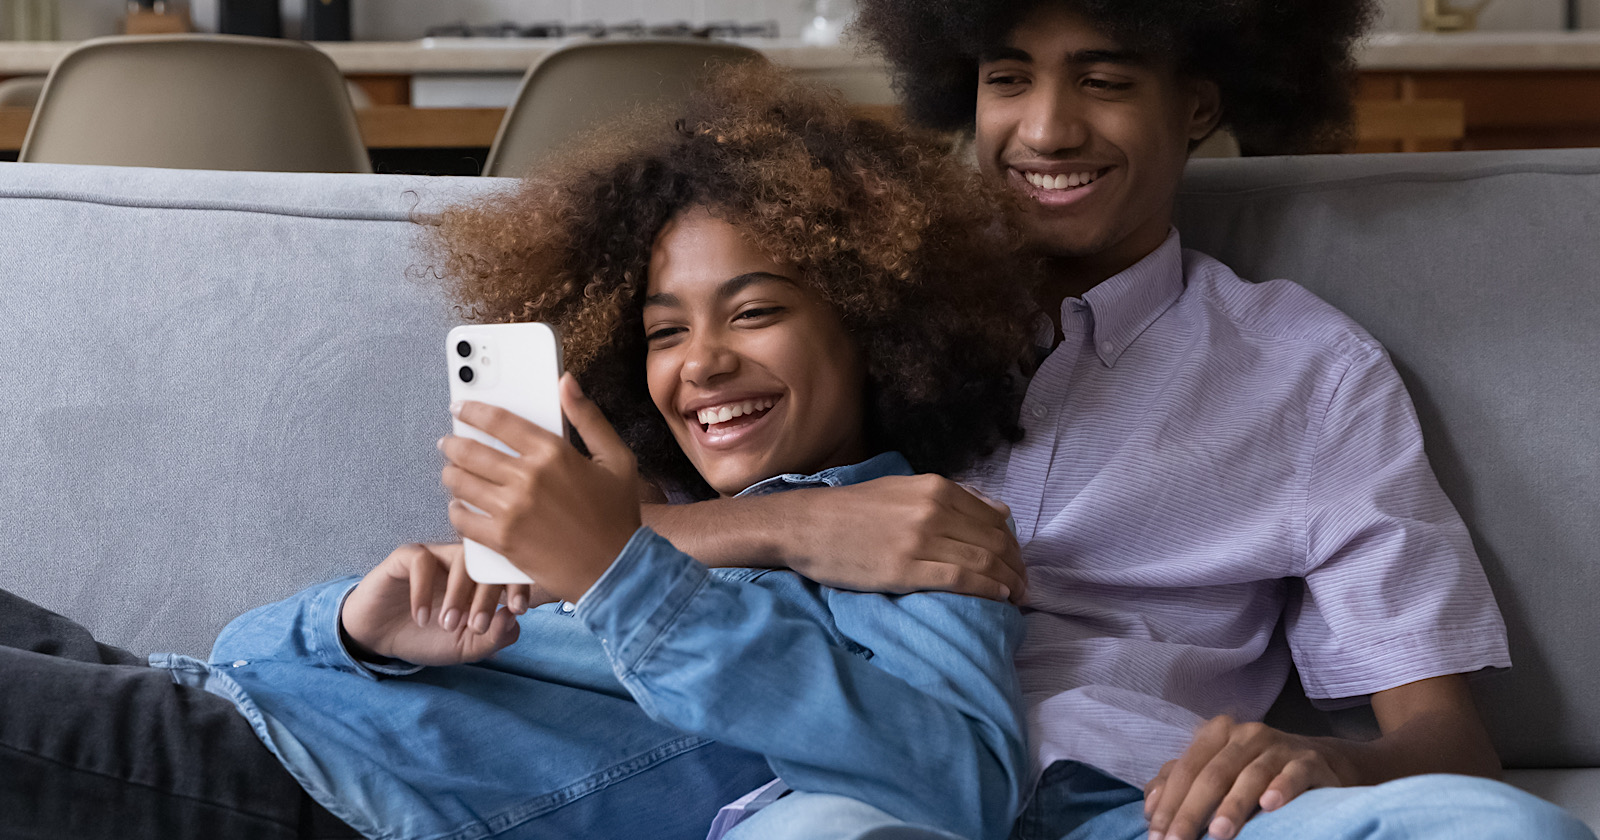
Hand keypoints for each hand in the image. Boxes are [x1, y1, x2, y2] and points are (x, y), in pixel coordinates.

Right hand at [340, 542, 553, 666]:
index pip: (510, 571)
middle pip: (489, 562)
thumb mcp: (464, 647)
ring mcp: (437, 556)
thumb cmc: (427, 637)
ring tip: (447, 625)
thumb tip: (513, 619)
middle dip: (487, 596)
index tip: (518, 610)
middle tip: (476, 627)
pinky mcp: (407, 556)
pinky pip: (422, 562)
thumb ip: (492, 637)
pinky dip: (424, 591)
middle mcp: (463, 563)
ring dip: (458, 594)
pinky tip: (421, 617)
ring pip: (461, 558)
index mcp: (482, 580)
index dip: (519, 586)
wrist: (380, 637)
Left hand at [440, 374, 641, 602]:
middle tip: (448, 442)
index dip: (473, 410)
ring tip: (451, 472)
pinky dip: (456, 511)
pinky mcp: (502, 540)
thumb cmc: (617, 515)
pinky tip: (459, 506)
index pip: (499, 421)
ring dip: (451, 474)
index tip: (460, 407)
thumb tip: (566, 380)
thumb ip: (588, 417)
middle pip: (471, 450)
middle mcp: (528, 478)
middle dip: (454, 443)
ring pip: (461, 483)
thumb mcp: (616, 458)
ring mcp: (512, 510)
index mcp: (553, 453)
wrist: (615, 570)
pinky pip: (463, 520)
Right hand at [791, 474, 1026, 603]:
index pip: (993, 518)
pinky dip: (988, 589)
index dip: (1013, 544)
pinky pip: (962, 580)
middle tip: (1025, 585)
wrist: (807, 526)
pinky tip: (999, 598)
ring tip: (1018, 597)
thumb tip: (998, 511)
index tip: (1018, 561)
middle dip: (1017, 565)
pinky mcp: (907, 571)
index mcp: (935, 487)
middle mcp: (933, 510)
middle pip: (995, 541)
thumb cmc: (852, 510)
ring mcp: (921, 541)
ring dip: (1009, 581)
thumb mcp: (904, 489)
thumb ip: (950, 497)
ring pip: (984, 561)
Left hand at [1144, 716, 1356, 839]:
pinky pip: (1293, 775)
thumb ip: (1180, 782)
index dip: (1169, 803)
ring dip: (1233, 806)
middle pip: (1212, 774)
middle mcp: (1246, 735)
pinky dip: (1281, 788)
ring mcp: (1279, 746)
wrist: (1318, 763)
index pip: (1186, 769)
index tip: (1157, 836)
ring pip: (1250, 775)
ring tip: (1219, 833)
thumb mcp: (1215, 771)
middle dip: (1192, 812)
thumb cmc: (1254, 771)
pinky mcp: (1309, 762)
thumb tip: (1151, 806)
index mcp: (1216, 734)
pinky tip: (1269, 806)